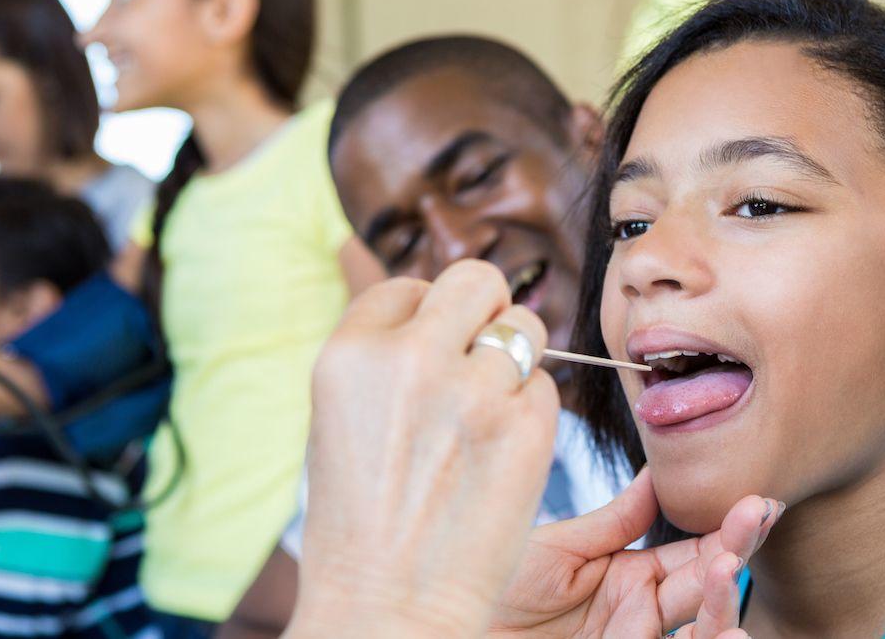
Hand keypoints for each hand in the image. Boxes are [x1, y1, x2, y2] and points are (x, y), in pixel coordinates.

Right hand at [288, 260, 560, 637]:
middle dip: (483, 310)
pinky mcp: (525, 426)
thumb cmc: (360, 524)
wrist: (388, 604)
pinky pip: (546, 387)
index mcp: (349, 354)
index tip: (431, 352)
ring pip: (525, 327)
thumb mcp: (338, 422)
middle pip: (475, 280)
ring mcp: (472, 391)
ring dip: (515, 361)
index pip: (406, 286)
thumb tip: (433, 319)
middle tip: (479, 356)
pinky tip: (500, 457)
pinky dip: (532, 415)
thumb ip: (382, 362)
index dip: (425, 316)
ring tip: (487, 417)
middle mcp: (409, 359)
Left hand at [489, 469, 782, 637]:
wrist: (450, 627)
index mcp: (630, 577)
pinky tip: (725, 629)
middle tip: (759, 513)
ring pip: (700, 627)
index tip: (757, 499)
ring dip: (720, 597)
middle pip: (705, 584)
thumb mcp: (558, 548)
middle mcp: (642, 613)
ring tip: (727, 561)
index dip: (728, 527)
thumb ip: (616, 519)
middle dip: (735, 548)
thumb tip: (660, 471)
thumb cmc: (495, 587)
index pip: (693, 550)